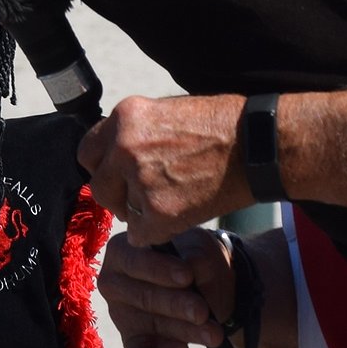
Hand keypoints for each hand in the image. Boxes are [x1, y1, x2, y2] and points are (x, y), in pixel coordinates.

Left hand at [76, 93, 247, 243]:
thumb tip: (115, 153)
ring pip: (123, 212)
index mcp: (124, 117)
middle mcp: (124, 148)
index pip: (88, 151)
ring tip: (174, 200)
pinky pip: (142, 235)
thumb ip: (135, 133)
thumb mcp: (166, 112)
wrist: (258, 146)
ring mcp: (139, 181)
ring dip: (141, 213)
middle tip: (143, 196)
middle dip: (118, 194)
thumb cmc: (221, 126)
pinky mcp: (158, 213)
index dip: (104, 166)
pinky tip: (182, 215)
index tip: (117, 174)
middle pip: (99, 186)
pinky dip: (159, 232)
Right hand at [96, 230, 236, 347]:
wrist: (209, 284)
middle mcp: (114, 284)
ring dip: (185, 331)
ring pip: (149, 327)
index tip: (187, 276)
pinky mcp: (133, 344)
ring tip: (214, 333)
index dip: (159, 270)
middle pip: (142, 297)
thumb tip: (191, 269)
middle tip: (202, 312)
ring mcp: (122, 316)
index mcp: (122, 251)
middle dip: (176, 306)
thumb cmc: (195, 259)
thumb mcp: (200, 249)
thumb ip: (195, 258)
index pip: (133, 261)